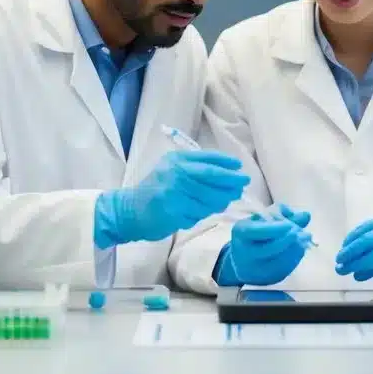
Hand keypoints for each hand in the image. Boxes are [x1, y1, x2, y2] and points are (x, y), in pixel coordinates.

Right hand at [93, 149, 248, 247]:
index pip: (207, 159)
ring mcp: (174, 193)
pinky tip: (200, 212)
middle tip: (243, 184)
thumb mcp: (171, 170)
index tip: (240, 167)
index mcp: (176, 161)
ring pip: (209, 198)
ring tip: (225, 201)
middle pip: (212, 176)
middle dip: (231, 181)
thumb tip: (227, 175)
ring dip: (221, 200)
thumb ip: (194, 169)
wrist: (129, 210)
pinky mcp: (173, 212)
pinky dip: (202, 214)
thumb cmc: (155, 189)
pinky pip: (198, 214)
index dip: (226, 163)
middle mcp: (175, 173)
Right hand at [215, 205, 312, 286]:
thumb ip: (284, 215)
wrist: (241, 260)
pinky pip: (285, 269)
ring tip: (305, 238)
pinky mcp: (267, 279)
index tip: (290, 225)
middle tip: (303, 232)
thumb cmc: (254, 234)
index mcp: (242, 233)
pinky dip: (295, 258)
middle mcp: (246, 253)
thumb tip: (306, 215)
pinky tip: (300, 249)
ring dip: (296, 248)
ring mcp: (256, 268)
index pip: (259, 231)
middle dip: (290, 239)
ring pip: (280, 260)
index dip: (276, 228)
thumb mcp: (262, 220)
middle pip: (271, 248)